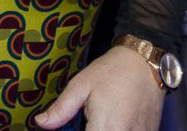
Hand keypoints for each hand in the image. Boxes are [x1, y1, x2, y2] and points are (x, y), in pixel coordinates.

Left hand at [33, 46, 163, 129]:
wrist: (145, 62)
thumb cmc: (112, 71)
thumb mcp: (80, 85)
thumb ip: (61, 109)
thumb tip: (40, 123)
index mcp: (105, 127)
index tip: (75, 126)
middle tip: (86, 121)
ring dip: (104, 130)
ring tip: (98, 119)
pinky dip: (118, 130)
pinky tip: (115, 120)